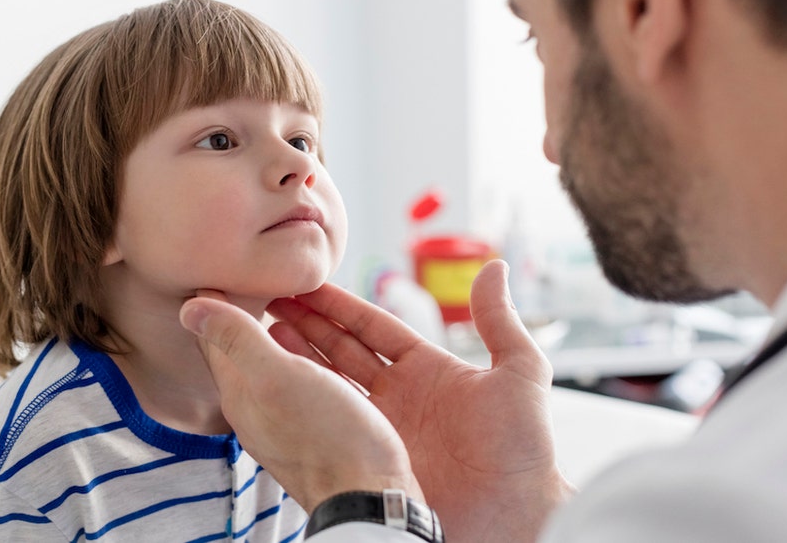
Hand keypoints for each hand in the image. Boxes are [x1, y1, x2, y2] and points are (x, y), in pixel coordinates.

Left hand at [180, 289, 421, 512]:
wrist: (373, 498)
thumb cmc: (326, 437)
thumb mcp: (275, 378)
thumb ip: (235, 339)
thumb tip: (188, 307)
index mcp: (243, 395)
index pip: (217, 341)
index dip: (215, 303)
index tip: (216, 267)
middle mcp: (263, 408)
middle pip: (247, 351)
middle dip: (247, 313)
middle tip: (248, 274)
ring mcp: (296, 419)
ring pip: (282, 361)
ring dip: (283, 327)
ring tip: (285, 294)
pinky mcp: (329, 425)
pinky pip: (311, 375)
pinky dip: (309, 349)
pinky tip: (319, 343)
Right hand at [267, 260, 573, 541]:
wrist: (517, 517)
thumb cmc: (524, 450)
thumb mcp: (520, 374)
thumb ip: (500, 322)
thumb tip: (493, 268)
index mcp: (427, 369)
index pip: (372, 328)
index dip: (339, 306)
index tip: (308, 284)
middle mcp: (398, 396)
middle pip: (342, 350)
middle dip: (307, 324)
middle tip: (271, 299)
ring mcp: (381, 427)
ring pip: (328, 383)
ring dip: (297, 356)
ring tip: (262, 331)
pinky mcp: (370, 458)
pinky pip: (331, 424)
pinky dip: (304, 402)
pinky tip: (278, 383)